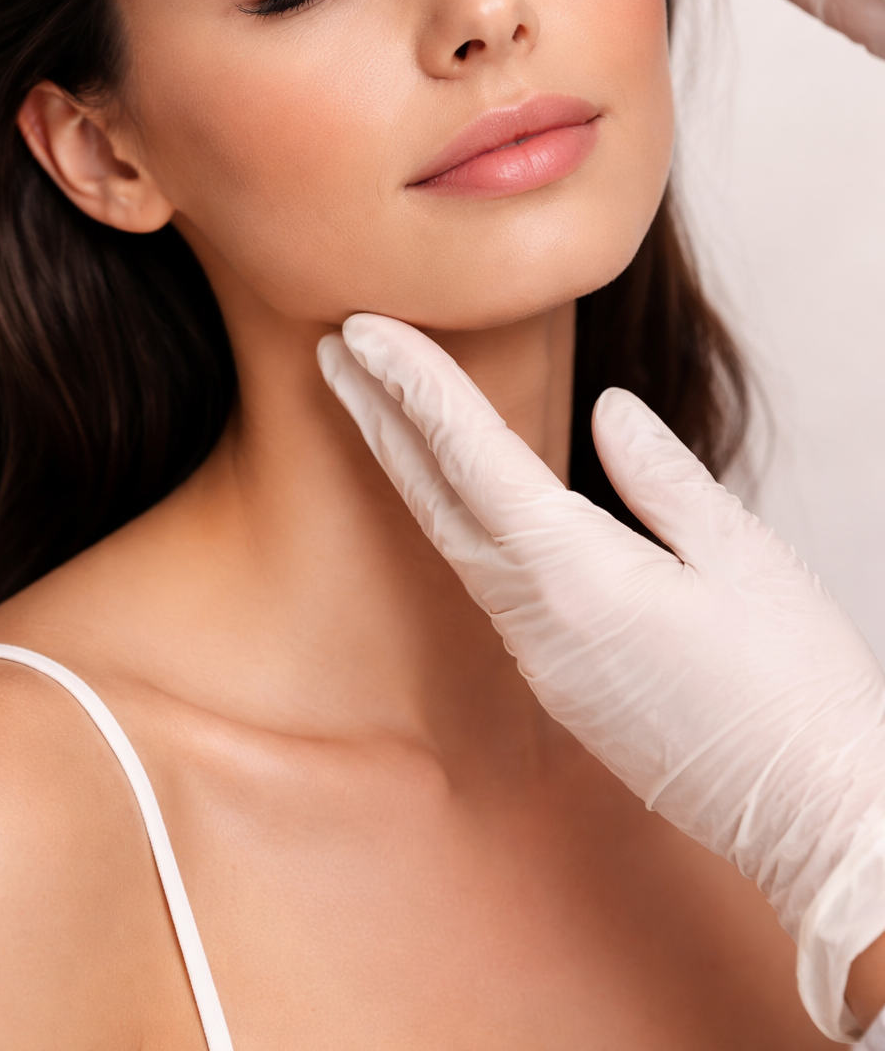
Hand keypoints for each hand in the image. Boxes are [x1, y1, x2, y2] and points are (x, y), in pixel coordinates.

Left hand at [319, 314, 884, 1040]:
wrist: (818, 820)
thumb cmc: (798, 690)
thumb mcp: (744, 558)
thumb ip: (662, 478)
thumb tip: (606, 413)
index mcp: (581, 578)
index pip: (472, 457)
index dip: (413, 385)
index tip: (362, 330)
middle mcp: (539, 621)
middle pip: (436, 499)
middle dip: (381, 417)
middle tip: (333, 348)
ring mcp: (542, 660)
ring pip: (452, 541)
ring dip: (409, 465)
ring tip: (375, 401)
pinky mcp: (559, 683)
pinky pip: (485, 581)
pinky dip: (454, 517)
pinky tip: (451, 489)